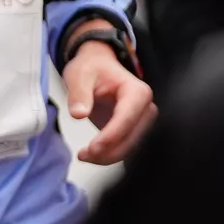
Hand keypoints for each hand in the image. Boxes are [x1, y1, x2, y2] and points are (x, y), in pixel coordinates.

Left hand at [63, 36, 156, 163]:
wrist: (97, 67)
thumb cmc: (92, 68)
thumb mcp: (79, 75)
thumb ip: (79, 93)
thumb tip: (78, 114)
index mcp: (137, 91)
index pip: (127, 118)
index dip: (111, 136)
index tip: (92, 148)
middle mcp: (145, 108)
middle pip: (132, 137)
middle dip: (108, 151)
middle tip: (83, 155)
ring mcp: (142, 121)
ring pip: (130, 148)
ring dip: (107, 157)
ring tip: (83, 155)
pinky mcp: (133, 131)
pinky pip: (124, 148)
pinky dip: (109, 156)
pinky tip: (91, 155)